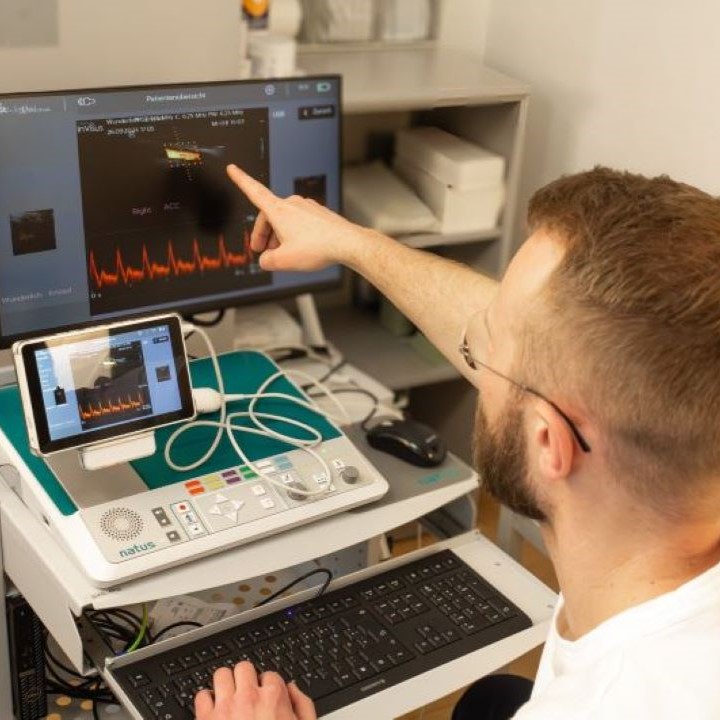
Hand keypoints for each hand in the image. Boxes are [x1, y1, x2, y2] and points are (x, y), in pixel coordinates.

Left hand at [194, 661, 316, 719]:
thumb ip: (303, 706)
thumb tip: (292, 688)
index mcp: (274, 698)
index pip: (270, 675)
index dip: (268, 687)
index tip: (266, 696)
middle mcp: (248, 698)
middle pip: (244, 668)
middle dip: (246, 679)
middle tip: (247, 693)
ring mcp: (225, 708)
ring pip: (221, 675)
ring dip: (225, 685)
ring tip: (229, 698)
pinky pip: (201, 696)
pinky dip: (207, 701)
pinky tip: (214, 712)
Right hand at [226, 164, 372, 271]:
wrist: (347, 244)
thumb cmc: (318, 248)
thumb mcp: (284, 261)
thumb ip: (267, 261)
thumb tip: (266, 260)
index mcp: (279, 210)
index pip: (254, 191)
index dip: (241, 180)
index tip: (233, 169)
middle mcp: (293, 204)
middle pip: (270, 217)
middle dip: (264, 235)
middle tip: (262, 251)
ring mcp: (308, 208)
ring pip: (286, 221)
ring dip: (281, 237)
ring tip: (285, 255)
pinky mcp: (320, 214)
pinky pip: (301, 224)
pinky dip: (296, 235)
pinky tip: (302, 249)